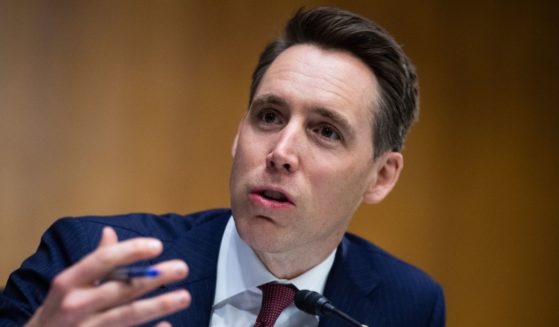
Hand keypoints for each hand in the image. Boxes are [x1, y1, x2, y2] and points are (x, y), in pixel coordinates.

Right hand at [25, 227, 189, 326]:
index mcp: (68, 283)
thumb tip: (110, 232)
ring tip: (184, 296)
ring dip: (159, 305)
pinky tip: (167, 325)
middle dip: (154, 278)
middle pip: (121, 289)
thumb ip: (93, 262)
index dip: (131, 251)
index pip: (102, 260)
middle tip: (182, 268)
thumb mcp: (66, 285)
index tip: (157, 245)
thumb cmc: (55, 313)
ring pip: (128, 315)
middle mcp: (76, 306)